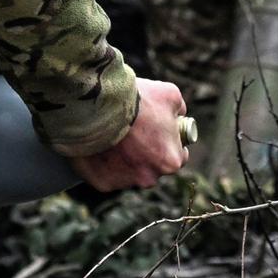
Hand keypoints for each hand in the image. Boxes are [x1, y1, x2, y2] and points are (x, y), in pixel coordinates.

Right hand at [67, 77, 188, 191]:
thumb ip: (179, 110)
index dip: (167, 141)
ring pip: (127, 172)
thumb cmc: (136, 99)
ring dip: (122, 158)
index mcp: (171, 161)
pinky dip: (101, 163)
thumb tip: (178, 115)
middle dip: (144, 152)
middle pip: (151, 167)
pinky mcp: (102, 182)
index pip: (177, 156)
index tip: (157, 130)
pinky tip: (98, 145)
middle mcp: (150, 178)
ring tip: (111, 135)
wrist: (99, 104)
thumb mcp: (170, 95)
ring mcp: (124, 182)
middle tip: (131, 130)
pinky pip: (104, 174)